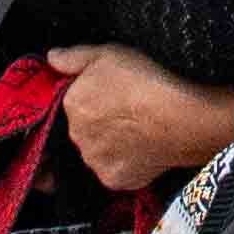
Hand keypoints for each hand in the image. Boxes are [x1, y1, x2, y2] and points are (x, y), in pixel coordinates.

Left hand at [46, 41, 233, 193]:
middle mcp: (77, 136)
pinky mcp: (116, 180)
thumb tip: (51, 59)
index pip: (72, 102)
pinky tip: (143, 149)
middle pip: (83, 128)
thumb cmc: (147, 81)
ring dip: (109, 143)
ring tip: (137, 131)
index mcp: (72, 104)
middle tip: (126, 111)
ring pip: (98, 151)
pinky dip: (126, 162)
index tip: (111, 94)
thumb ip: (74, 56)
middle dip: (98, 122)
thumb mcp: (109, 53)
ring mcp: (96, 161)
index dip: (91, 97)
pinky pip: (116, 170)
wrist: (182, 119)